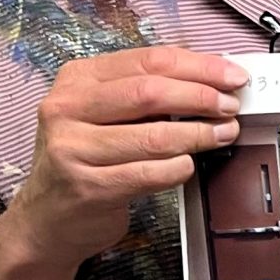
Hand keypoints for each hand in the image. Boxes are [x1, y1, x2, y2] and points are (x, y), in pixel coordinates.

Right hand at [4, 46, 246, 271]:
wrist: (47, 220)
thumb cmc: (85, 161)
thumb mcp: (103, 116)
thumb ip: (146, 95)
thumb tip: (211, 83)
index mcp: (77, 80)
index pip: (147, 60)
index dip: (198, 66)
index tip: (232, 76)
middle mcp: (67, 109)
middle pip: (150, 92)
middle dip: (201, 97)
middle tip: (231, 106)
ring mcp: (73, 149)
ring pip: (153, 135)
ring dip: (198, 134)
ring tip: (222, 134)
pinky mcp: (88, 187)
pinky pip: (149, 173)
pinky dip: (178, 168)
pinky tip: (189, 165)